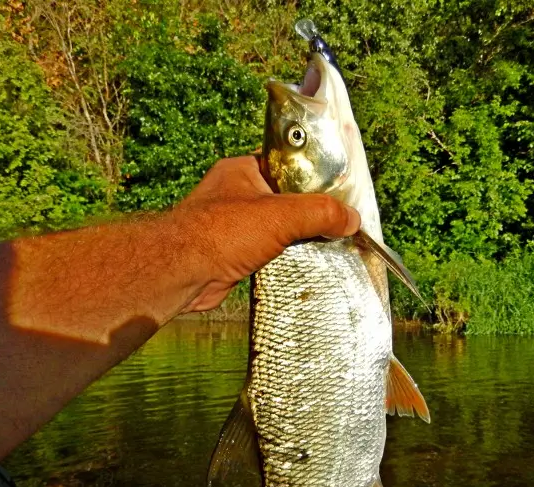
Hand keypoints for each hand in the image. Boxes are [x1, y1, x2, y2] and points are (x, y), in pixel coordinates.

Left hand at [173, 156, 360, 311]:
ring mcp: (234, 225)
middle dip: (309, 212)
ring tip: (328, 242)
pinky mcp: (234, 253)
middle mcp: (237, 194)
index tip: (339, 191)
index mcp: (243, 170)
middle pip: (286, 199)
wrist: (181, 273)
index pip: (287, 166)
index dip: (313, 177)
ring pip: (278, 227)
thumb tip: (352, 219)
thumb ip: (320, 213)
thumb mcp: (280, 215)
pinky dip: (285, 257)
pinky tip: (305, 263)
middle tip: (338, 221)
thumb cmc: (222, 233)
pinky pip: (269, 251)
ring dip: (298, 237)